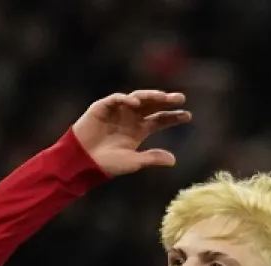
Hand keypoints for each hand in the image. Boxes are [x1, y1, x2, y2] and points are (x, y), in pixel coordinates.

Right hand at [71, 90, 191, 176]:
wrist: (82, 162)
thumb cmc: (107, 164)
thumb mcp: (133, 162)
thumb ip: (152, 158)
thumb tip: (174, 160)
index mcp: (139, 130)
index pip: (160, 119)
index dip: (173, 116)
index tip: (188, 115)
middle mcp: (130, 118)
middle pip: (151, 105)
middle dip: (165, 101)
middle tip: (180, 98)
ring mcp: (117, 111)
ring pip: (136, 98)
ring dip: (149, 96)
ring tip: (161, 97)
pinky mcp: (101, 108)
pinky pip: (115, 100)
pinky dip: (125, 99)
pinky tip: (135, 102)